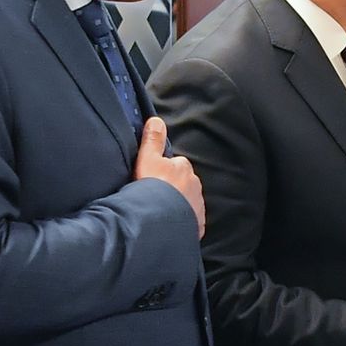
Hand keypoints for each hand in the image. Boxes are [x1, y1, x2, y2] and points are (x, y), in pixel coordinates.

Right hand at [134, 116, 205, 236]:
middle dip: (172, 188)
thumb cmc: (151, 188)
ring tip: (159, 211)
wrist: (159, 221)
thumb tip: (156, 120)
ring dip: (176, 204)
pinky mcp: (197, 225)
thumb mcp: (147, 159)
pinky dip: (181, 221)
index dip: (162, 171)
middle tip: (155, 196)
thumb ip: (152, 139)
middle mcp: (195, 185)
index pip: (175, 164)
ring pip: (186, 201)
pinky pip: (189, 220)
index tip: (152, 178)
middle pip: (182, 183)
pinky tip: (168, 223)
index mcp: (184, 167)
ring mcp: (198, 206)